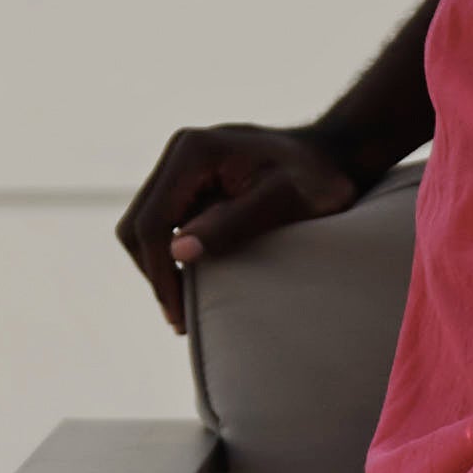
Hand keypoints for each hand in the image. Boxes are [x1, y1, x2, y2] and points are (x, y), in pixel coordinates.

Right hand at [116, 125, 363, 325]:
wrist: (335, 155)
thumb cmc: (317, 179)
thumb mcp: (283, 203)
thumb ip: (232, 224)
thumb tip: (178, 253)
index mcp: (194, 152)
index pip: (152, 222)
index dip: (160, 273)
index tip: (179, 316)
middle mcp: (179, 153)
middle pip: (138, 225)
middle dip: (154, 273)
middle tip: (181, 320)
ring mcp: (182, 167)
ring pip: (145, 227)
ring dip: (159, 267)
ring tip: (187, 307)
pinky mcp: (190, 182)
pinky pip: (164, 225)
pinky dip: (173, 256)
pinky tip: (198, 281)